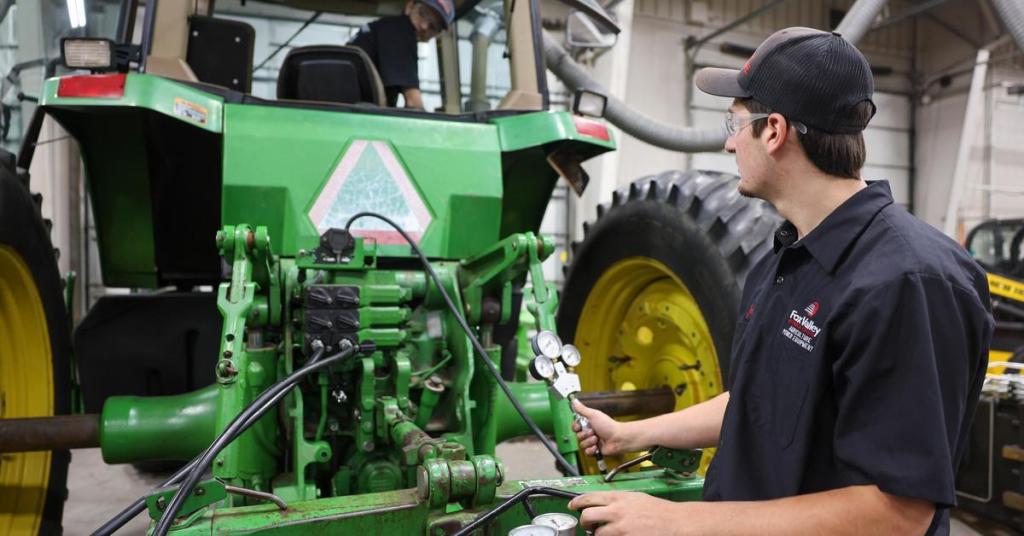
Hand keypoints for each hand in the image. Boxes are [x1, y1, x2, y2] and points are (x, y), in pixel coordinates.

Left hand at [568, 491, 683, 534]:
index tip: (572, 506)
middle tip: (588, 526)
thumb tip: (603, 506)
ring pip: (598, 533)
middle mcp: (617, 511)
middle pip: (587, 516)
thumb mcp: (636, 498)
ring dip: (599, 535)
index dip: (577, 502)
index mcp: (619, 497)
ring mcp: (621, 528)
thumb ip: (618, 501)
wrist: (677, 522)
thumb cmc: (659, 511)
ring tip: (607, 534)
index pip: (590, 497)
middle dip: (584, 522)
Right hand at [572, 399, 631, 455]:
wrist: (618, 438)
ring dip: (590, 441)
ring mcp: (592, 442)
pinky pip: (587, 452)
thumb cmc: (609, 425)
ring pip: (582, 444)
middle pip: (578, 436)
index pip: (575, 426)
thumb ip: (582, 409)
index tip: (579, 426)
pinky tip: (597, 447)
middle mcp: (589, 433)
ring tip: (597, 439)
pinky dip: (592, 450)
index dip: (576, 427)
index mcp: (588, 423)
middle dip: (585, 434)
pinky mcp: (595, 451)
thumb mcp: (594, 414)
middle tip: (593, 431)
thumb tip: (574, 401)